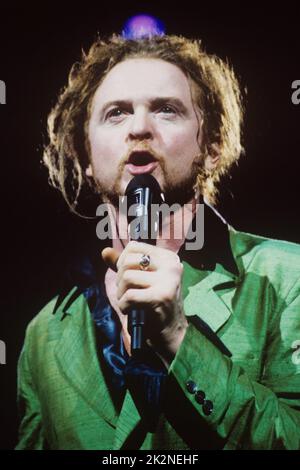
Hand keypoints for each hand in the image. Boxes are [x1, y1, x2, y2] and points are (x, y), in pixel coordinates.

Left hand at [102, 241, 187, 361]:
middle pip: (128, 261)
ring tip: (129, 303)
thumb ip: (123, 265)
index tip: (129, 278)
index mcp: (168, 257)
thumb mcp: (140, 280)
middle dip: (119, 279)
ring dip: (121, 294)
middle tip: (127, 293)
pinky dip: (124, 305)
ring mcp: (168, 280)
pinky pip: (129, 295)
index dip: (123, 261)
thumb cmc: (154, 305)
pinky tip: (131, 311)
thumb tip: (104, 251)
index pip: (134, 246)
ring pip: (127, 277)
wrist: (171, 333)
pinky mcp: (162, 297)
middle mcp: (171, 265)